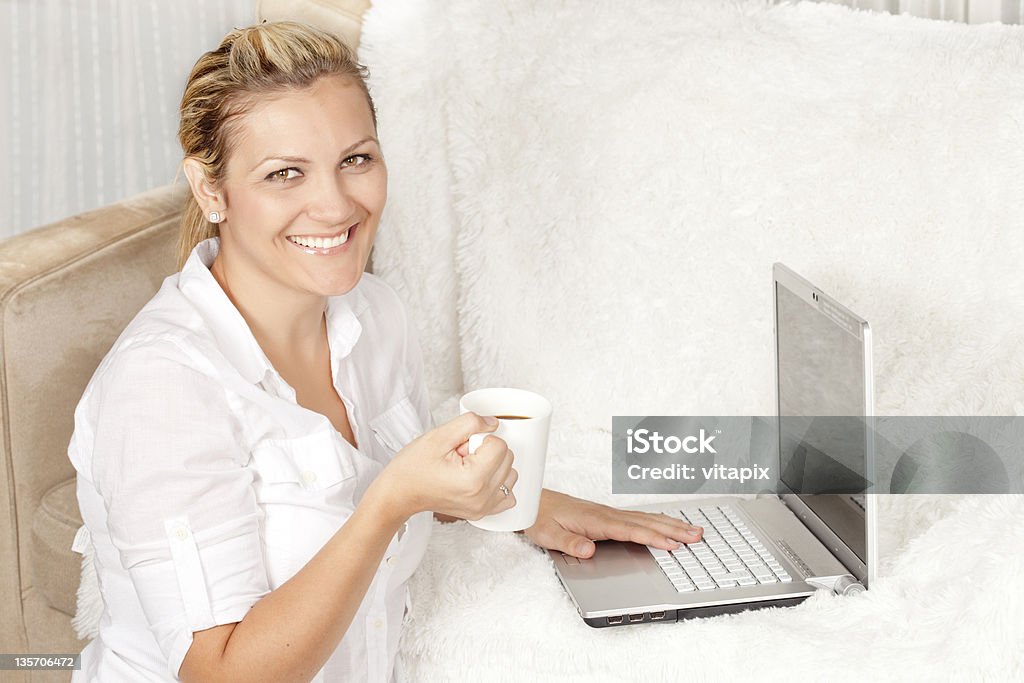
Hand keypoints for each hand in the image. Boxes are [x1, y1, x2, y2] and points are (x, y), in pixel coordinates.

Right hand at [373, 412, 518, 521]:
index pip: (500, 445)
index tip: (460, 447)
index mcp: (473, 479)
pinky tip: (479, 479)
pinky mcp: (482, 513)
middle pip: (508, 458)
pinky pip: (508, 495)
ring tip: (466, 468)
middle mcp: (482, 497)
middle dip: (486, 451)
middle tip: (460, 456)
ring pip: (510, 474)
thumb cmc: (412, 468)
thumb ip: (470, 423)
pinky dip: (498, 483)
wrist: (399, 494)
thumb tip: (493, 423)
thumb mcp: (438, 436)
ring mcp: (483, 508)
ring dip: (494, 466)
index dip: (480, 438)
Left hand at [523, 490, 702, 558]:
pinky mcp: (607, 516)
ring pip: (645, 519)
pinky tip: (668, 525)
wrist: (532, 500)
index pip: (630, 530)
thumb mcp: (547, 534)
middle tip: (697, 536)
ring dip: (670, 524)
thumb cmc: (540, 516)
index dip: (652, 537)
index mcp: (595, 520)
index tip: (673, 544)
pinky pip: (638, 519)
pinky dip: (657, 521)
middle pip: (645, 522)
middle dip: (673, 529)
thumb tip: (588, 550)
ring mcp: (608, 514)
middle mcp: (606, 514)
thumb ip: (568, 542)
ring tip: (694, 530)